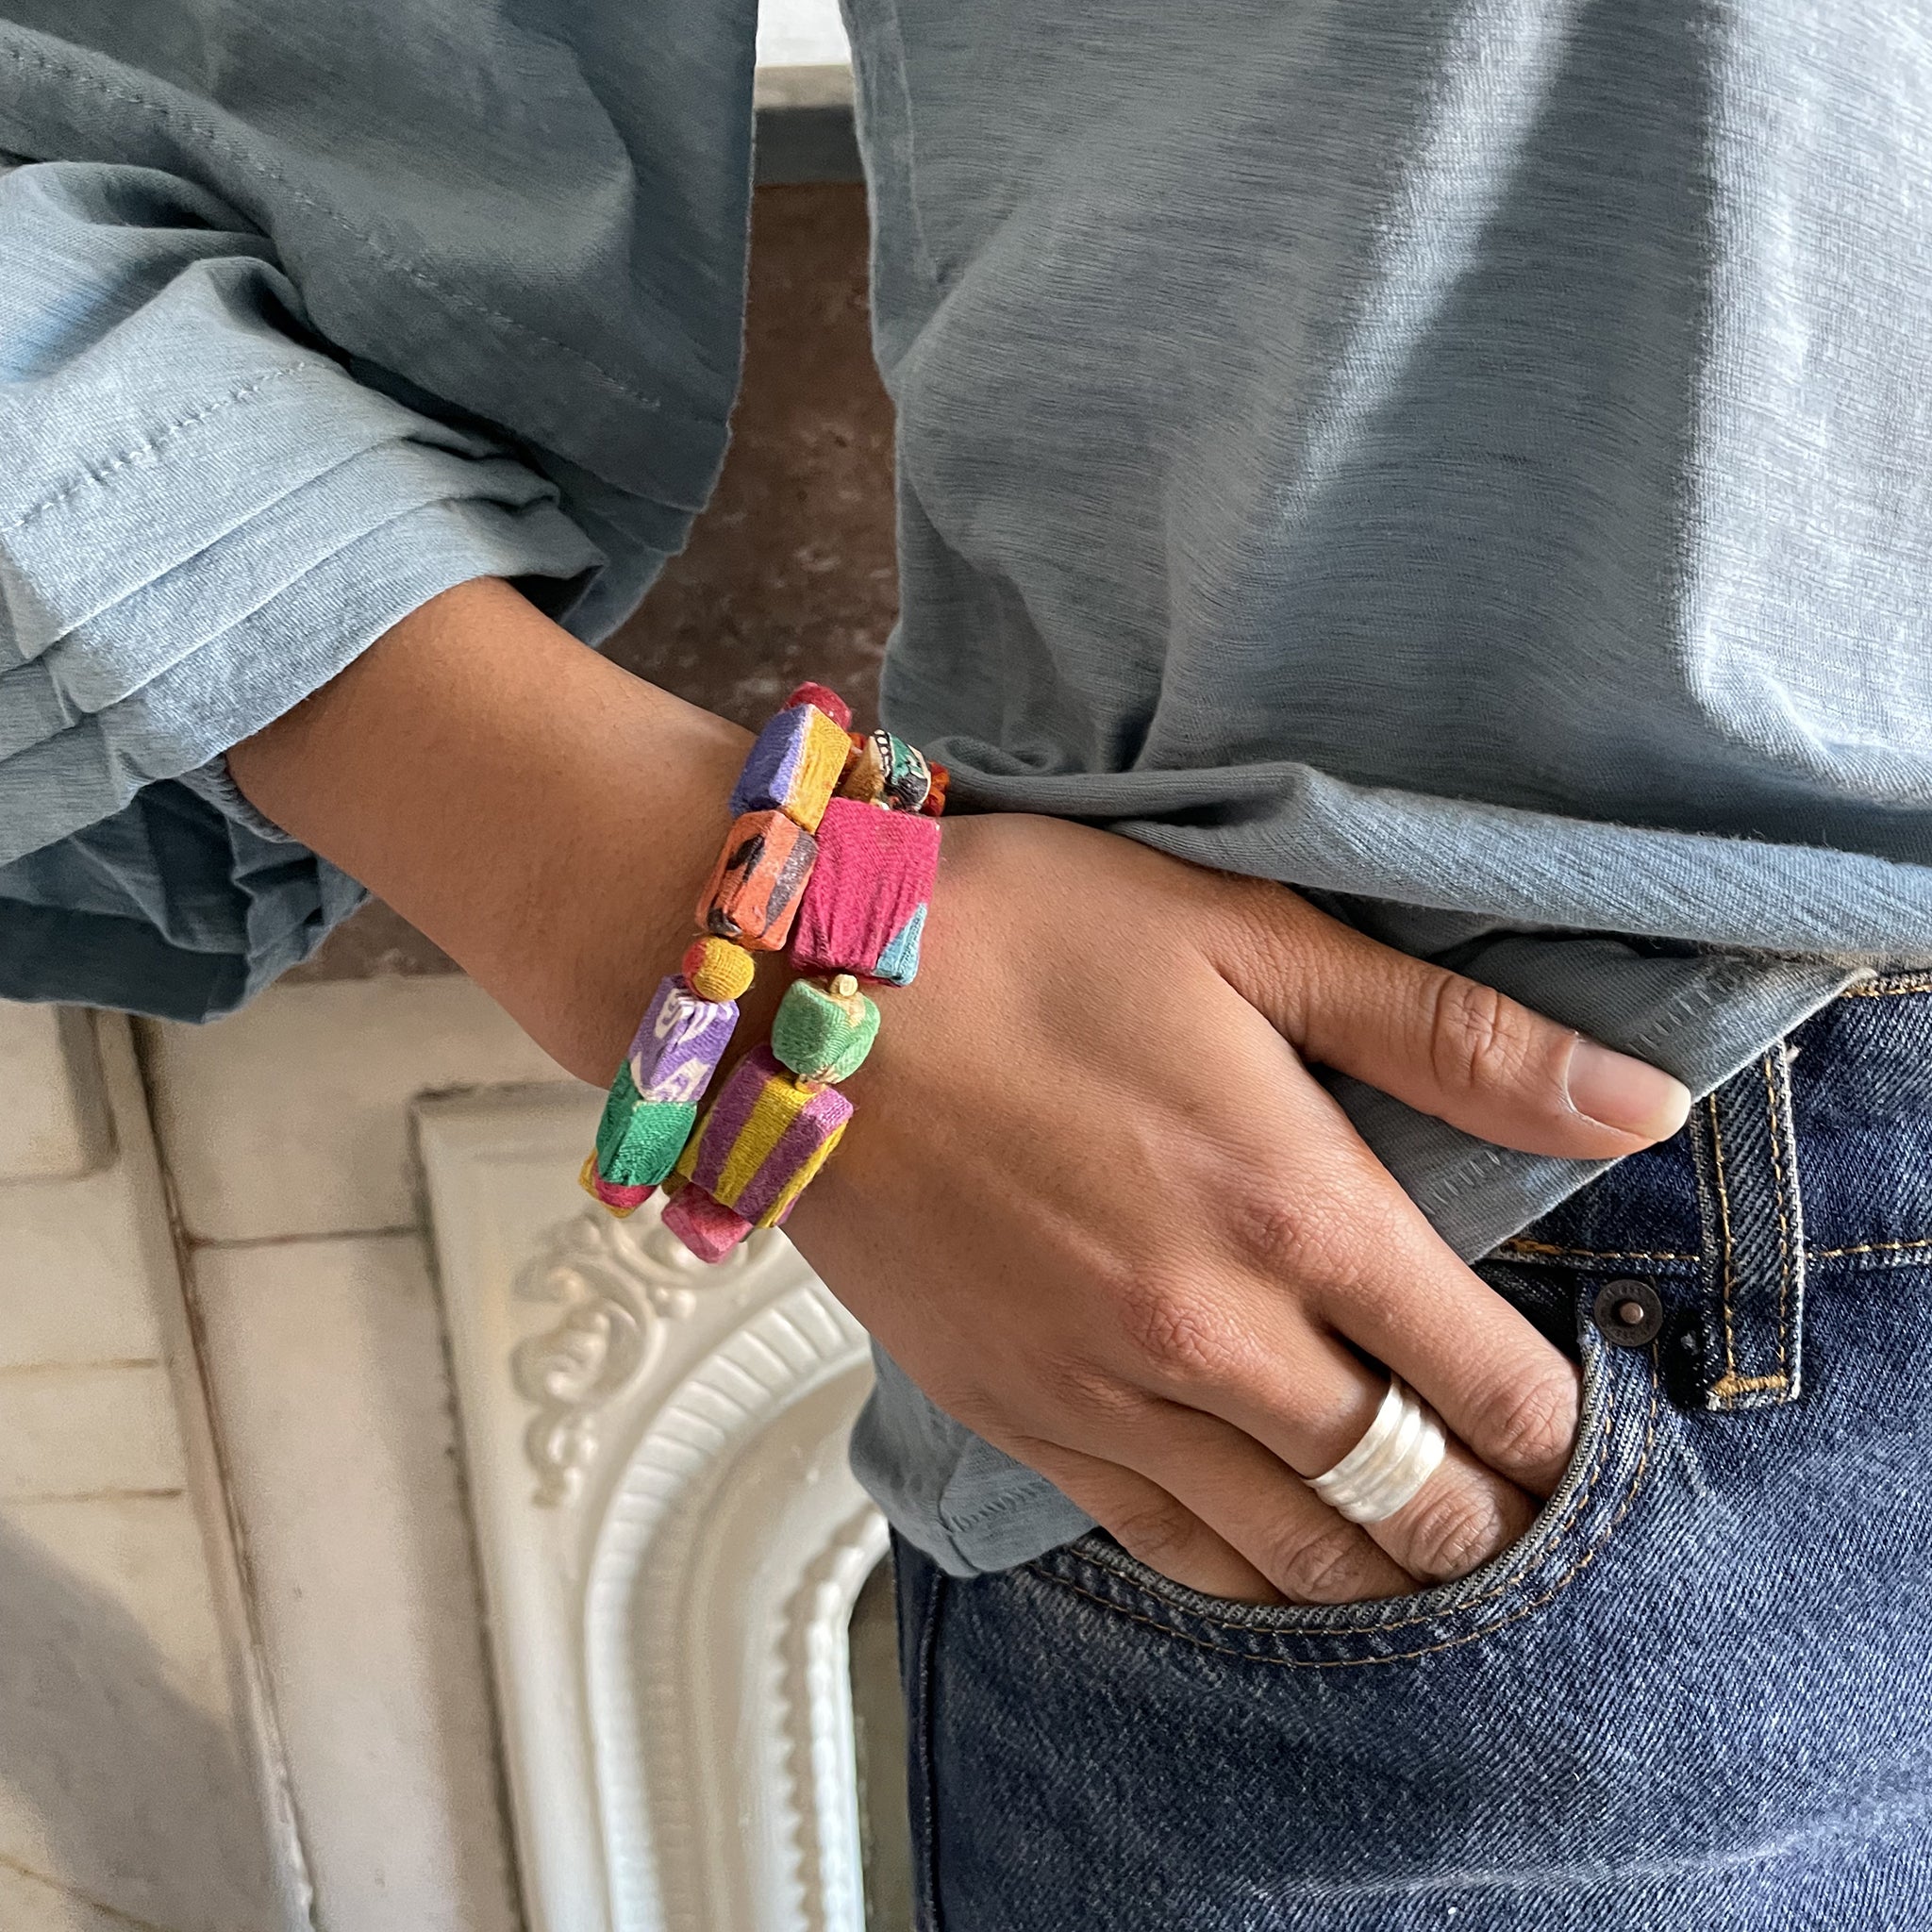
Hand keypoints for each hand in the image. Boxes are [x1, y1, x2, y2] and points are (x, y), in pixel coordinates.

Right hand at [784, 813, 1689, 1602]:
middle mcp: (1210, 1332)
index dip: (1563, 1424)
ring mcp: (1104, 1394)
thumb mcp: (1247, 939)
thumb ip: (1448, 1038)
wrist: (797, 996)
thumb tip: (1634, 1100)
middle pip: (1408, 1496)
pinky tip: (1278, 1566)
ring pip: (1293, 1552)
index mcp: (1291, 1206)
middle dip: (1491, 1518)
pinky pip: (1160, 1550)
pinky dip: (1244, 1576)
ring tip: (1427, 1555)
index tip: (1583, 1428)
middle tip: (1523, 1509)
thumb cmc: (1019, 939)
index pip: (1489, 1379)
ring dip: (1383, 1569)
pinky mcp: (1017, 1417)